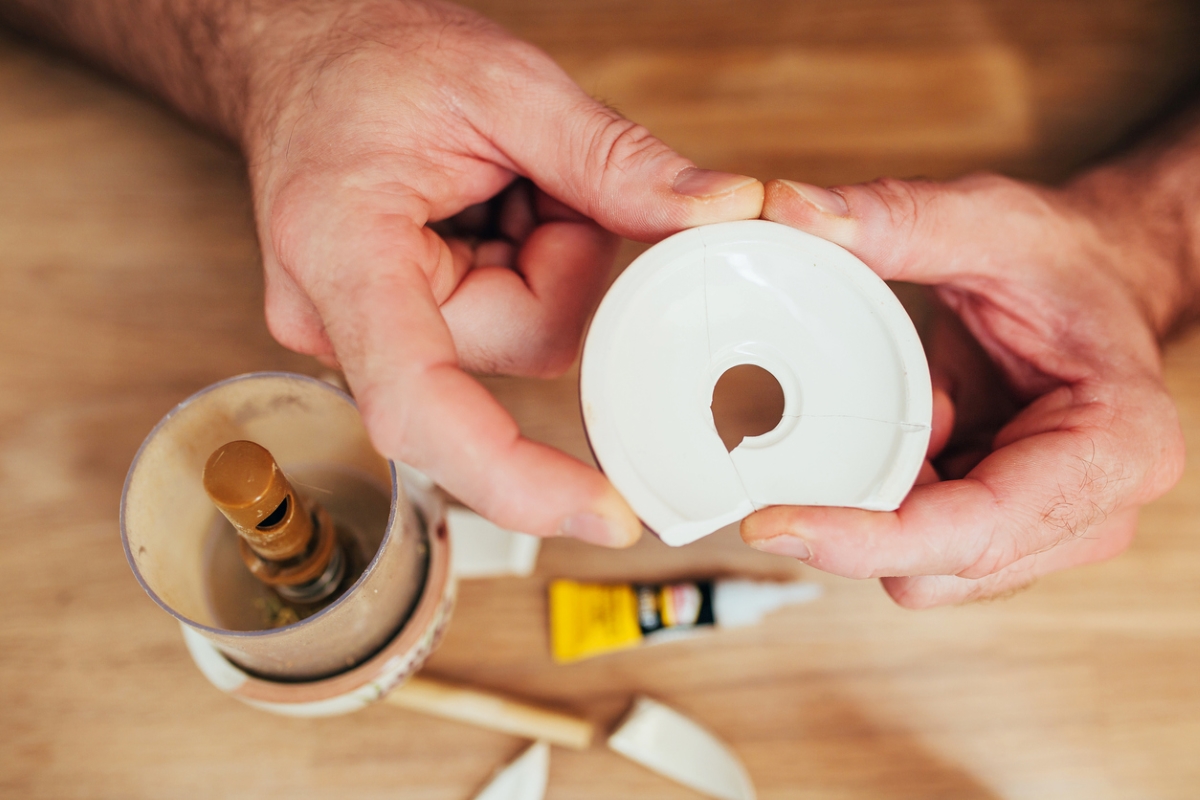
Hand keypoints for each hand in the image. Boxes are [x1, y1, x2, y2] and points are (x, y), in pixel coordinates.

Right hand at [237, 1, 763, 544]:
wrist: (302, 53)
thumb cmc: (370, 57)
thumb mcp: (503, 84)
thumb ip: (613, 158)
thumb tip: (722, 210)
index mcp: (343, 256)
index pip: (420, 407)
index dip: (515, 478)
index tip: (605, 515)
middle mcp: (341, 319)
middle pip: (524, 346)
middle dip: (562, 258)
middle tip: (523, 175)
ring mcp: (366, 333)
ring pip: (533, 335)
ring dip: (547, 256)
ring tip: (495, 181)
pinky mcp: (401, 330)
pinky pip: (512, 323)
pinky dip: (527, 262)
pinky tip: (484, 209)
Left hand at [741, 172, 1186, 605]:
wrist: (1103, 281)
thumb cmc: (1067, 258)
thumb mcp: (988, 220)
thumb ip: (896, 215)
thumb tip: (789, 208)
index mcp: (1115, 447)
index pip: (973, 532)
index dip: (864, 541)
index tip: (772, 525)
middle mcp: (1092, 511)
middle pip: (937, 567)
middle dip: (852, 527)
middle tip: (786, 461)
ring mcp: (1050, 530)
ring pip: (920, 568)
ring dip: (867, 514)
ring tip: (859, 428)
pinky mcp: (1006, 530)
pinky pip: (916, 545)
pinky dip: (879, 502)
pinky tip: (879, 439)